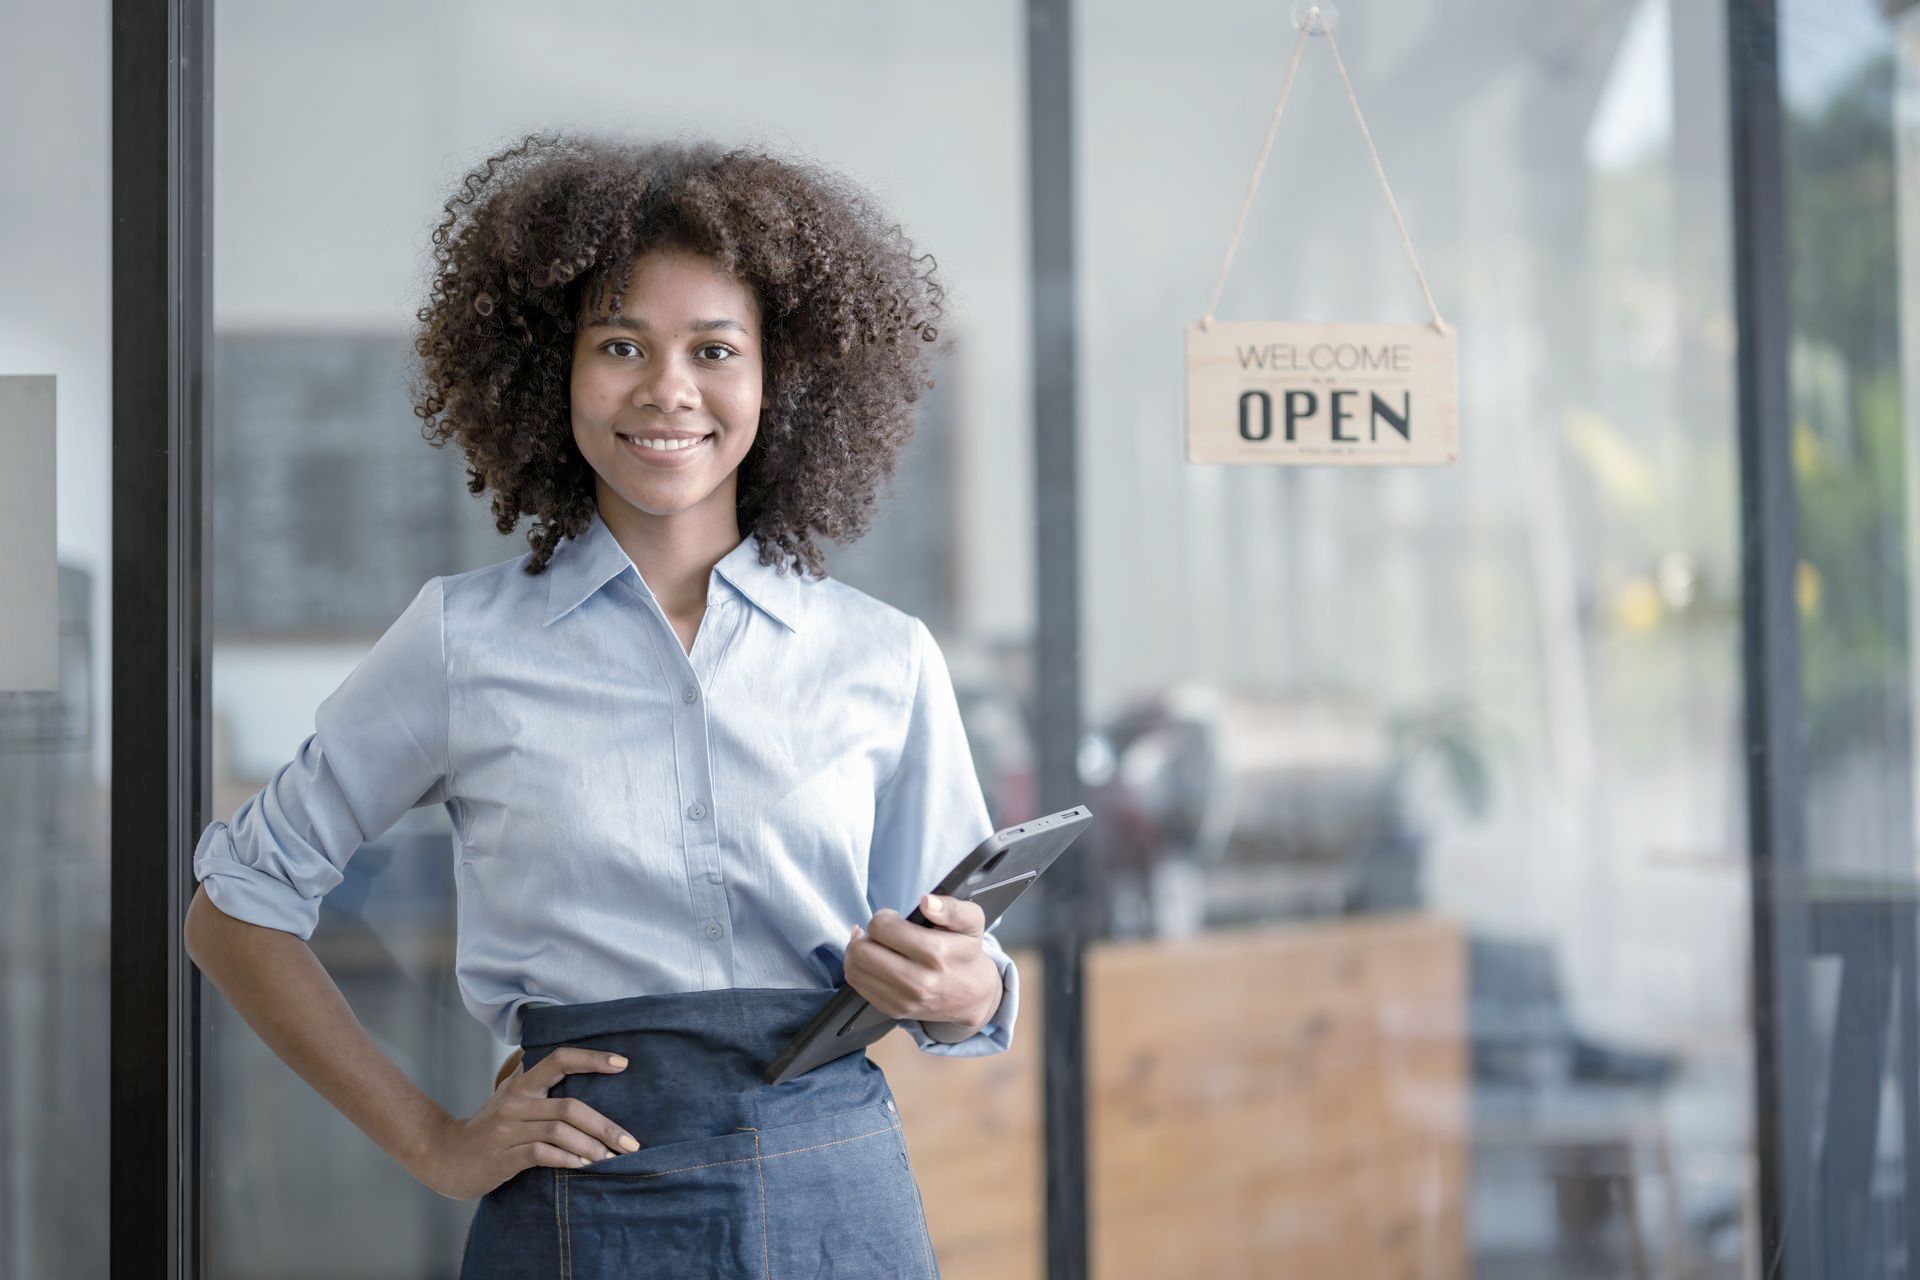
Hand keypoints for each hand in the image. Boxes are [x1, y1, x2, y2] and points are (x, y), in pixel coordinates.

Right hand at [412, 1046, 643, 1200]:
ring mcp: (507, 1129)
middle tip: (631, 1142)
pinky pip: (542, 1154)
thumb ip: (534, 1080)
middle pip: (569, 1106)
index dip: (592, 1058)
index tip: (623, 1064)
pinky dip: (567, 1159)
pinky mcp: (503, 1156)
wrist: (444, 1157)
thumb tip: (569, 1063)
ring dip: (591, 1146)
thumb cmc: (487, 1128)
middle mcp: (515, 1102)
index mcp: (521, 1084)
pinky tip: (584, 1166)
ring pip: (559, 1130)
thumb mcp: (508, 1097)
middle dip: (605, 1125)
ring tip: (612, 1159)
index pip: (559, 1059)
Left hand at [845, 894, 1002, 1032]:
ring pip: (854, 969)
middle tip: (882, 934)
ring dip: (859, 952)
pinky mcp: (893, 1010)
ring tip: (876, 947)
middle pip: (860, 950)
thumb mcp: (972, 922)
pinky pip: (858, 985)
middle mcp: (918, 981)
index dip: (884, 917)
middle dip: (867, 935)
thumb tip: (927, 902)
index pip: (882, 927)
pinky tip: (875, 962)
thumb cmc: (967, 953)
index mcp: (936, 953)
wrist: (973, 997)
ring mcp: (904, 1000)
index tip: (895, 919)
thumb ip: (952, 908)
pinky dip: (860, 969)